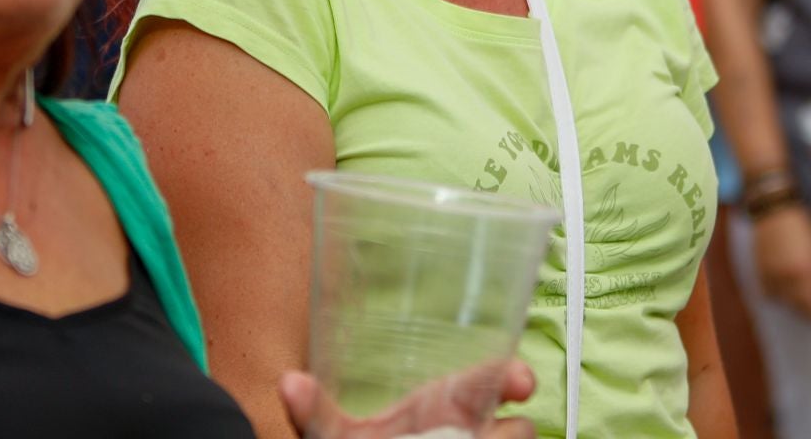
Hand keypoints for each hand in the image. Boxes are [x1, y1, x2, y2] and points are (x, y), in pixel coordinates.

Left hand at [280, 360, 536, 438]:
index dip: (512, 377)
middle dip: (512, 433)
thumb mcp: (336, 436)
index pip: (493, 380)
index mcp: (445, 405)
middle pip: (517, 429)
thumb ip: (314, 414)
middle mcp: (469, 430)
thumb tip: (289, 383)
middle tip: (492, 436)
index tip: (522, 383)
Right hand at [753, 205, 810, 323]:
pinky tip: (782, 292)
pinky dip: (775, 295)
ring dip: (790, 304)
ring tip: (798, 302)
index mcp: (804, 271)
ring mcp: (769, 273)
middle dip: (804, 312)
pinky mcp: (758, 268)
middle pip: (795, 305)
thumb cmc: (801, 226)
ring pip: (780, 300)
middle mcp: (785, 275)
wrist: (773, 209)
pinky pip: (766, 291)